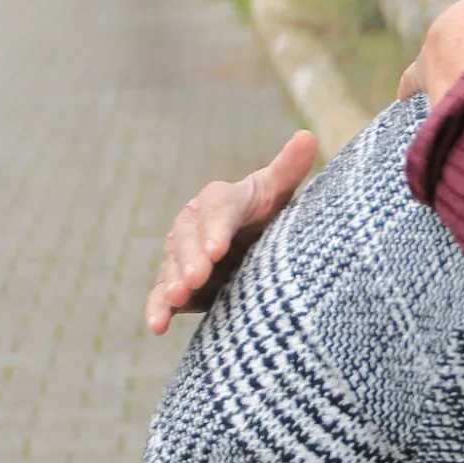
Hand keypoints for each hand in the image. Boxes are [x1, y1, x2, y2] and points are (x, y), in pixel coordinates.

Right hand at [143, 129, 317, 333]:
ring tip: (176, 299)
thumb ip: (287, 169)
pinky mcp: (175, 282)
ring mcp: (181, 254)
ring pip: (172, 266)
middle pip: (189, 240)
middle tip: (196, 278)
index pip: (218, 211)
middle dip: (191, 259)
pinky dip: (157, 308)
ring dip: (172, 283)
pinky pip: (161, 294)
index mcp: (220, 200)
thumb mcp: (276, 193)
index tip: (218, 248)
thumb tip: (307, 137)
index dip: (216, 229)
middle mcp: (194, 224)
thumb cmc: (265, 213)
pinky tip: (156, 325)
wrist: (249, 244)